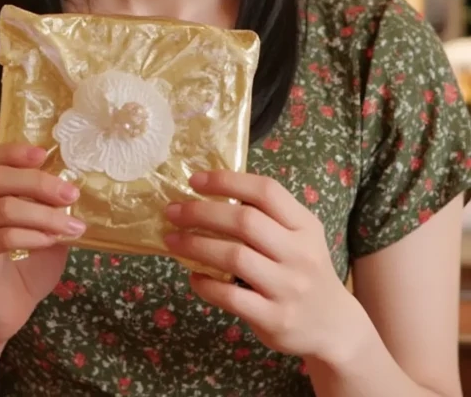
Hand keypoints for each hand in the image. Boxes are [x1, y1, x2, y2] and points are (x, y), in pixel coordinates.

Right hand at [0, 143, 84, 347]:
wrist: (2, 314)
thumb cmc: (24, 267)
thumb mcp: (44, 230)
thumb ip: (51, 208)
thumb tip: (75, 188)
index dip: (14, 151)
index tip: (45, 154)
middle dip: (39, 183)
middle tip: (72, 195)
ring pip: (4, 208)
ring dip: (44, 214)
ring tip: (72, 226)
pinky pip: (1, 238)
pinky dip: (31, 236)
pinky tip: (50, 241)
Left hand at [164, 171, 353, 360]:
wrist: (334, 326)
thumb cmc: (306, 270)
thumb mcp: (301, 236)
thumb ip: (268, 216)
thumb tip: (211, 193)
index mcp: (305, 225)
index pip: (266, 191)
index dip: (227, 181)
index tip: (194, 180)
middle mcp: (300, 253)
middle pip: (245, 222)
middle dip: (201, 213)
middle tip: (173, 211)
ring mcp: (288, 288)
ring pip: (234, 257)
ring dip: (195, 246)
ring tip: (172, 240)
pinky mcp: (275, 319)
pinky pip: (231, 297)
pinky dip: (206, 284)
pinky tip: (193, 276)